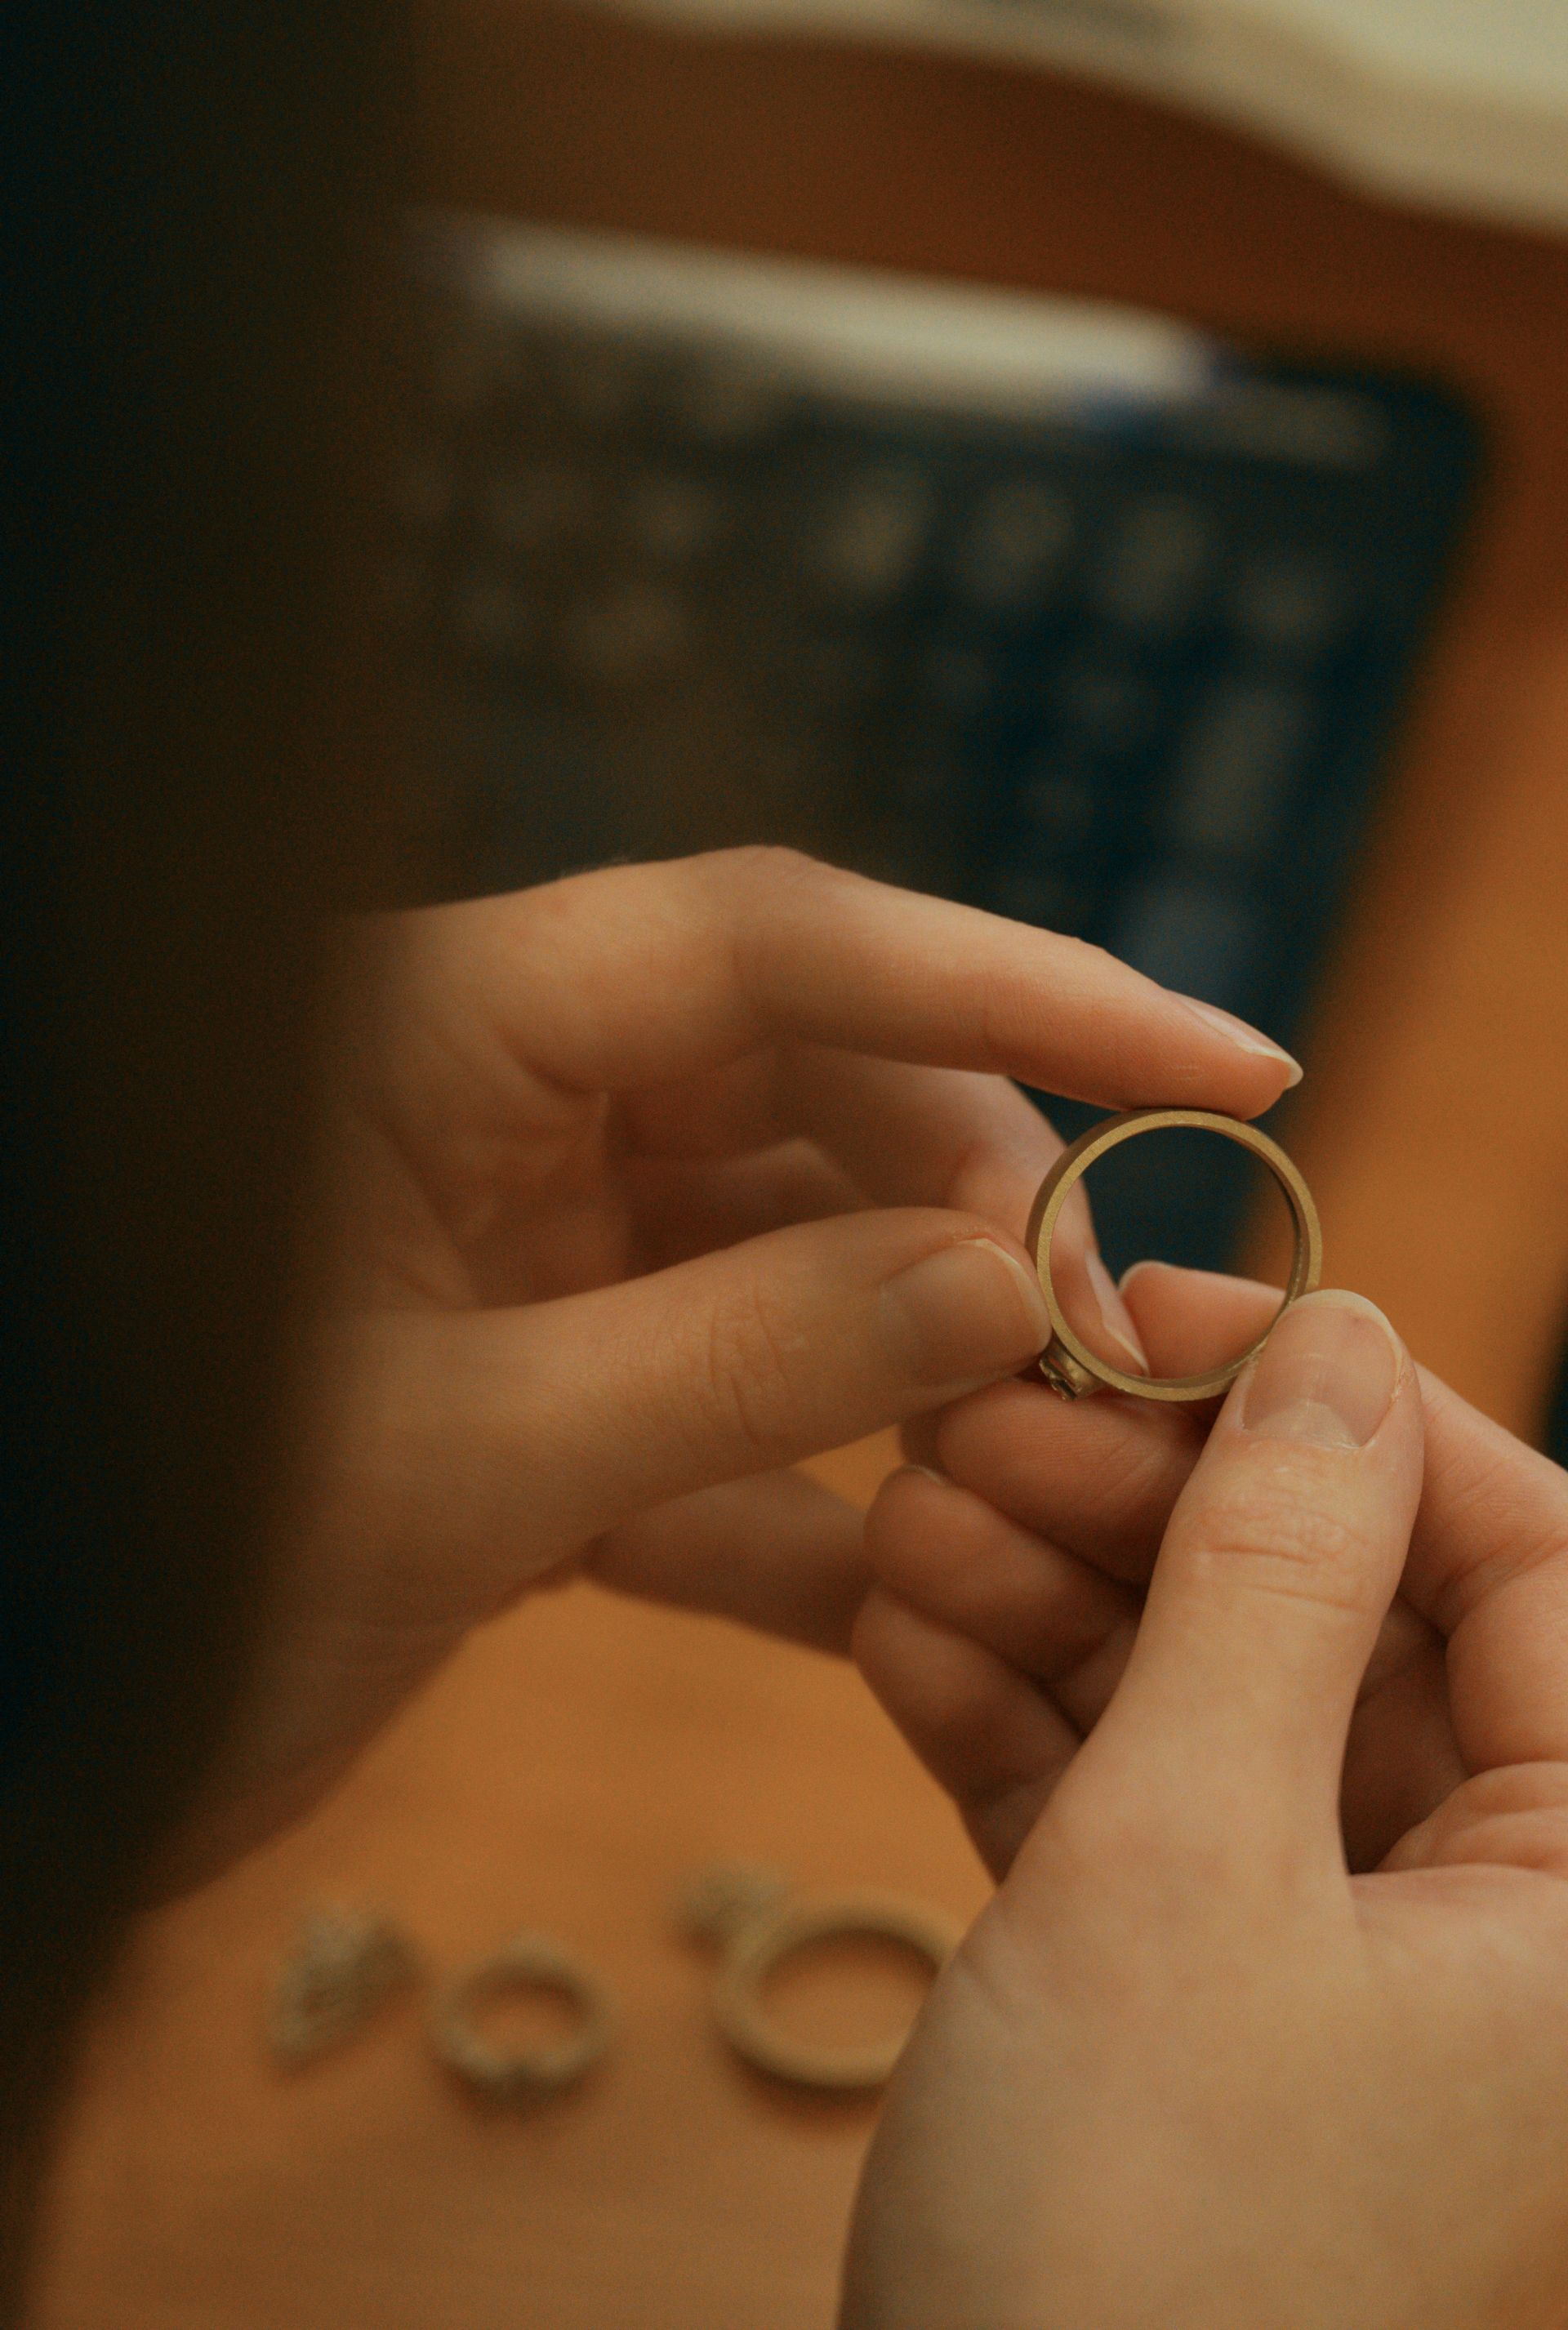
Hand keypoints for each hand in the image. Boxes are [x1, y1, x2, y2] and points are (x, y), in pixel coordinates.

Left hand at [170, 851, 1291, 1879]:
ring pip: (773, 1250)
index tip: (1219, 1059)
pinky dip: (795, 1502)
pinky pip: (703, 1408)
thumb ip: (741, 1357)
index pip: (776, 943)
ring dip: (901, 1361)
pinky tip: (897, 1601)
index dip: (1014, 987)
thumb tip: (998, 1279)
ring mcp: (498, 1251)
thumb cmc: (135, 1576)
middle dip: (968, 1204)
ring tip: (1030, 1465)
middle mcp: (479, 1111)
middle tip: (1108, 1341)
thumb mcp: (454, 1468)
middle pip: (801, 1089)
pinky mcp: (509, 1394)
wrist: (9, 1750)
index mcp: (432, 1037)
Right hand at [847, 1276, 1567, 2328]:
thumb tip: (1343, 1338)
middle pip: (1350, 1611)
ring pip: (1223, 1693)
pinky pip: (1138, 1796)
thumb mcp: (1191, 1860)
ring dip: (1059, 1596)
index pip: (1524, 1555)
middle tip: (985, 1414)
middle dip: (1156, 1504)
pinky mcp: (1203, 1989)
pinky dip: (1022, 1715)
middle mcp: (1503, 1915)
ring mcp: (1340, 1950)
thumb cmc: (1136, 2247)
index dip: (1346, 1405)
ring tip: (909, 1519)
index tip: (1167, 1311)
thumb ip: (1274, 1581)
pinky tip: (901, 1628)